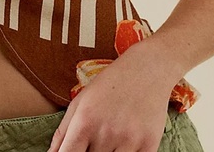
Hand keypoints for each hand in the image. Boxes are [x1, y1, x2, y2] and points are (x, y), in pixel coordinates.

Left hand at [48, 40, 176, 151]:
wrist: (147, 69)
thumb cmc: (110, 83)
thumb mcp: (81, 100)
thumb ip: (63, 130)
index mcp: (85, 120)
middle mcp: (106, 132)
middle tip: (95, 138)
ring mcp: (129, 141)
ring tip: (111, 137)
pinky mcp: (149, 146)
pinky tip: (125, 143)